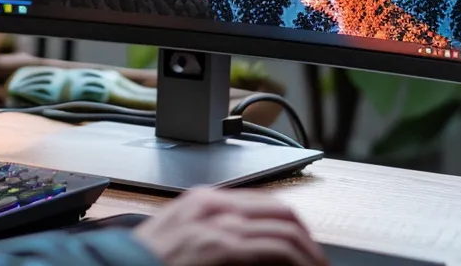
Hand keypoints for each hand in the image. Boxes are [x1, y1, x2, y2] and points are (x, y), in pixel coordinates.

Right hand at [134, 188, 325, 265]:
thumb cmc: (143, 263)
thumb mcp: (177, 240)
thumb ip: (208, 236)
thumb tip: (240, 249)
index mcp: (201, 200)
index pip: (262, 203)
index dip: (290, 226)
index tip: (302, 247)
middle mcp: (212, 205)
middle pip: (280, 211)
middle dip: (307, 238)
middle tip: (317, 261)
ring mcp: (217, 224)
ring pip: (285, 228)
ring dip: (309, 253)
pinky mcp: (222, 248)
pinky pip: (276, 248)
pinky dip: (298, 261)